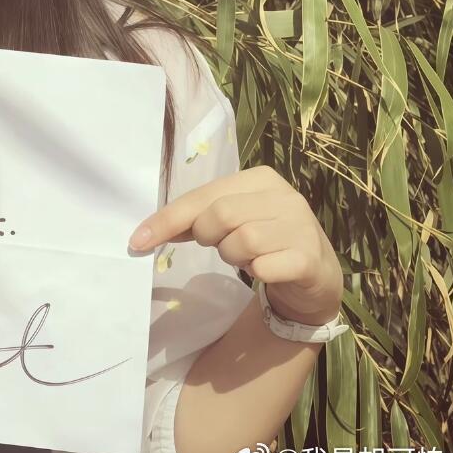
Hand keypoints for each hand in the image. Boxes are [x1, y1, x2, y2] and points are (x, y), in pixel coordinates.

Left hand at [127, 164, 343, 324]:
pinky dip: (256, 273)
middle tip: (220, 245)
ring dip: (233, 256)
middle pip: (221, 215)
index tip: (137, 241)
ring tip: (247, 256)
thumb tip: (146, 233)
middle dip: (208, 237)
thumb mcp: (232, 221)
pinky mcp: (309, 257)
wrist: (315, 274)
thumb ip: (196, 218)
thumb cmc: (264, 239)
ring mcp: (300, 226)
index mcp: (260, 178)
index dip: (168, 220)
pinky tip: (266, 269)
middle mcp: (284, 196)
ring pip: (242, 241)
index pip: (203, 196)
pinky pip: (264, 267)